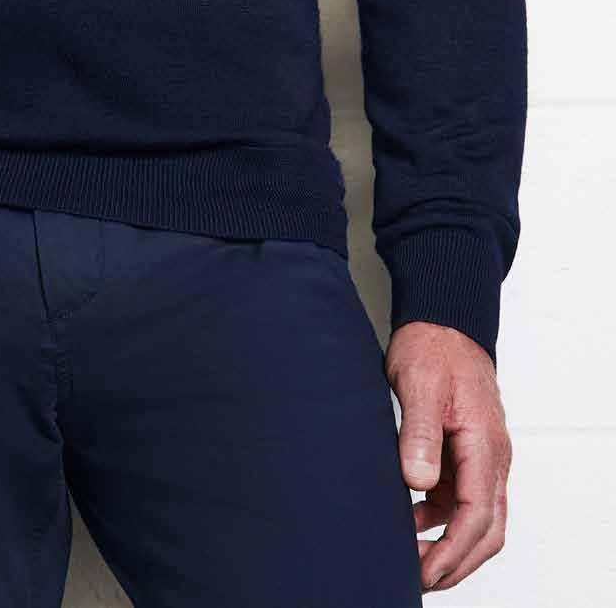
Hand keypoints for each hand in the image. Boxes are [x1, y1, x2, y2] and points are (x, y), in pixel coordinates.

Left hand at [385, 321, 511, 592]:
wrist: (442, 320)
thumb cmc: (434, 347)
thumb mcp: (420, 385)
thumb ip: (419, 433)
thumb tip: (417, 482)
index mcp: (485, 445)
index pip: (478, 515)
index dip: (453, 551)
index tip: (425, 572)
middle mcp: (490, 457)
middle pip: (486, 529)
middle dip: (456, 562)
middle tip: (419, 579)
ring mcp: (479, 457)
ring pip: (475, 519)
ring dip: (449, 545)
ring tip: (411, 558)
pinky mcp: (464, 454)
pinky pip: (459, 500)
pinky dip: (438, 520)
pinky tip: (409, 521)